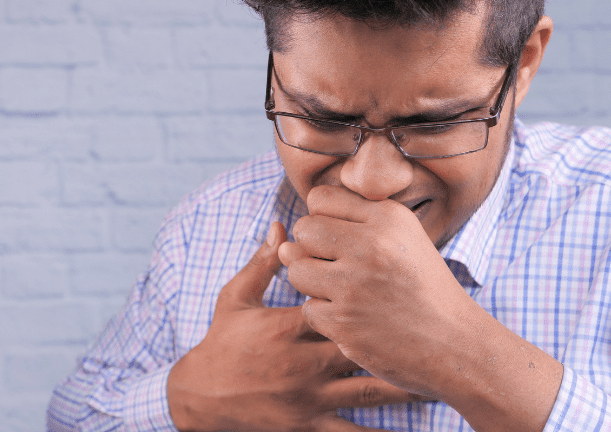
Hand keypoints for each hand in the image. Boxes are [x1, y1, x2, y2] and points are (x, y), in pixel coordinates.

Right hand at [167, 221, 425, 431]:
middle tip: (438, 332)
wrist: (199, 395)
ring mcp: (308, 397)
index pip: (337, 305)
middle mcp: (303, 362)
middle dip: (397, 340)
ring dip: (402, 385)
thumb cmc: (220, 342)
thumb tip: (281, 225)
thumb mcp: (236, 298)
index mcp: (288, 328)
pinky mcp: (307, 424)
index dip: (368, 296)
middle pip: (362, 347)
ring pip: (365, 391)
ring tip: (438, 380)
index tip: (400, 285)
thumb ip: (262, 263)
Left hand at [281, 186, 563, 431]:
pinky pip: (308, 308)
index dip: (324, 219)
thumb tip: (283, 243)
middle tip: (340, 269)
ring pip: (296, 269)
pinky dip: (326, 317)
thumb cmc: (422, 288)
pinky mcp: (343, 321)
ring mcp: (355, 285)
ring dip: (312, 283)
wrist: (456, 345)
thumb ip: (347, 227)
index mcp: (387, 218)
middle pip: (303, 230)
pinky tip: (354, 319)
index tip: (343, 240)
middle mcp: (370, 245)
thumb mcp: (402, 239)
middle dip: (312, 249)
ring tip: (344, 292)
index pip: (319, 198)